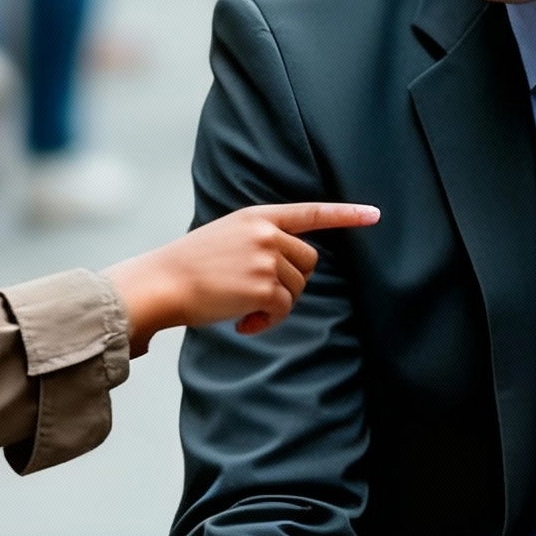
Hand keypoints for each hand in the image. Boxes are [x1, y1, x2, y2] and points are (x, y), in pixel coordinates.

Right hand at [104, 202, 377, 353]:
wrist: (160, 283)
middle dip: (292, 282)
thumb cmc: (190, 266)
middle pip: (309, 262)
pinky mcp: (263, 287)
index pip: (311, 212)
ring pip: (297, 288)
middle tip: (259, 295)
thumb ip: (261, 239)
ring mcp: (266, 259)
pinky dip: (267, 322)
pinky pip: (283, 310)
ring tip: (244, 308)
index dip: (346, 214)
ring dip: (276, 305)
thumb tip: (294, 265)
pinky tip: (243, 323)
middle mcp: (266, 234)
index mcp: (257, 217)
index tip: (375, 215)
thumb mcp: (228, 236)